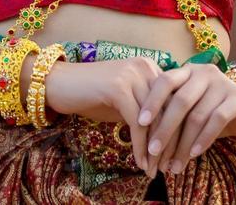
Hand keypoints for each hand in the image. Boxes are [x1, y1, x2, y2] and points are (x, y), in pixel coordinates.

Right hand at [38, 56, 165, 173]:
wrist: (58, 84)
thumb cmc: (90, 95)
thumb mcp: (124, 100)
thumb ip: (145, 109)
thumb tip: (165, 135)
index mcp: (149, 67)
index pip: (173, 101)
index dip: (177, 130)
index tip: (174, 155)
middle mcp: (145, 67)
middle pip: (168, 110)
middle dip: (169, 142)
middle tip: (167, 167)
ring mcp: (132, 75)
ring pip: (154, 119)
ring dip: (155, 149)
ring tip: (154, 170)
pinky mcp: (119, 88)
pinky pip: (137, 124)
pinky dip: (140, 146)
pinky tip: (140, 162)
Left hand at [135, 64, 235, 177]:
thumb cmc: (210, 107)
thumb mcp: (190, 104)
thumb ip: (172, 111)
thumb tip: (144, 139)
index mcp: (188, 71)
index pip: (165, 81)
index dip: (152, 101)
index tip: (139, 122)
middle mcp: (205, 73)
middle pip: (180, 101)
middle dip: (165, 129)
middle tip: (153, 152)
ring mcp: (223, 84)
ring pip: (198, 115)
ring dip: (183, 143)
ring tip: (174, 164)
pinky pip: (217, 120)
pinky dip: (204, 138)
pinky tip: (194, 154)